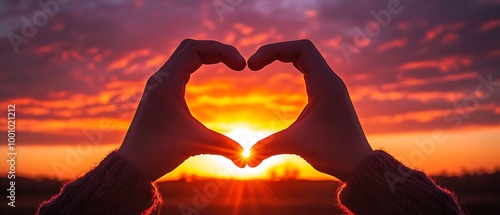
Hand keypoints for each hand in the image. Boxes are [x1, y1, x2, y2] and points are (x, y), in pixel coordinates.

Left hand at [119, 39, 246, 180]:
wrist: (131, 165)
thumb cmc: (159, 152)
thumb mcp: (196, 144)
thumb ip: (224, 147)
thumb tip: (247, 160)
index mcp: (166, 83)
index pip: (195, 49)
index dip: (222, 50)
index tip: (242, 66)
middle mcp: (160, 79)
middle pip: (190, 47)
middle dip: (216, 50)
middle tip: (238, 62)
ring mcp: (158, 84)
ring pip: (183, 56)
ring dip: (206, 55)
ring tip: (229, 63)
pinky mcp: (158, 93)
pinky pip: (179, 68)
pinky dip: (196, 64)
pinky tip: (207, 75)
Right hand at [247, 40, 373, 180]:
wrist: (359, 165)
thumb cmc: (334, 151)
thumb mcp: (296, 144)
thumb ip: (268, 147)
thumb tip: (245, 158)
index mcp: (325, 84)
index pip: (301, 49)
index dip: (273, 50)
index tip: (252, 66)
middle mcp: (330, 81)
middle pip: (301, 50)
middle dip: (274, 52)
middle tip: (252, 64)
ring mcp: (330, 88)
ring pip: (306, 59)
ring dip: (284, 57)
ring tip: (260, 65)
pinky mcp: (328, 97)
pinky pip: (309, 72)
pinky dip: (293, 68)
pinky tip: (281, 79)